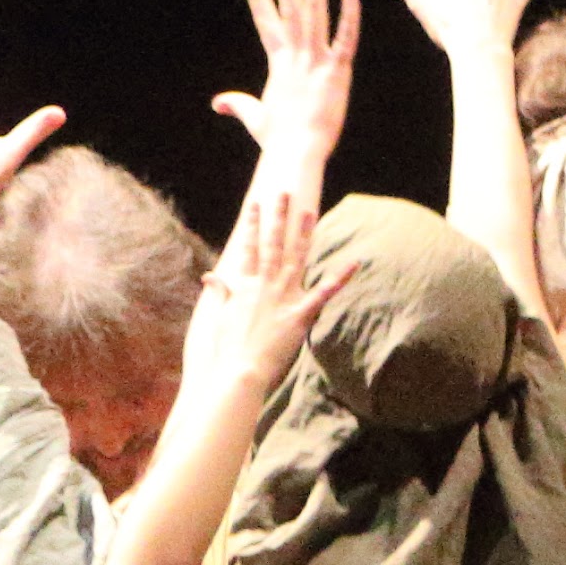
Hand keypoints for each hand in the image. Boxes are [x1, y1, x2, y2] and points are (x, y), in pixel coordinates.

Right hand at [178, 185, 339, 406]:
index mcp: (244, 286)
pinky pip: (324, 293)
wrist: (237, 372)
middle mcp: (264, 286)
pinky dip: (340, 278)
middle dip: (279, 217)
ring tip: (310, 211)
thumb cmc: (226, 349)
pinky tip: (354, 263)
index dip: (254, 225)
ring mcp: (283, 299)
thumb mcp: (218, 317)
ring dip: (304, 234)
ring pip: (296, 259)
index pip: (249, 248)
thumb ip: (220, 293)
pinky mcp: (300, 316)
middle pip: (274, 245)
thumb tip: (210, 276)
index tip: (256, 204)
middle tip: (285, 193)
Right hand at [209, 0, 361, 167]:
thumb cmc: (279, 141)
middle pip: (289, 8)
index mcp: (279, 64)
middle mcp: (295, 57)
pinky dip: (348, 17)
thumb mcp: (256, 118)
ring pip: (314, 16)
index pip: (266, 20)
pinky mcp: (337, 73)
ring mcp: (315, 63)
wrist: (296, 155)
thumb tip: (218, 103)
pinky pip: (344, 39)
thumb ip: (239, 105)